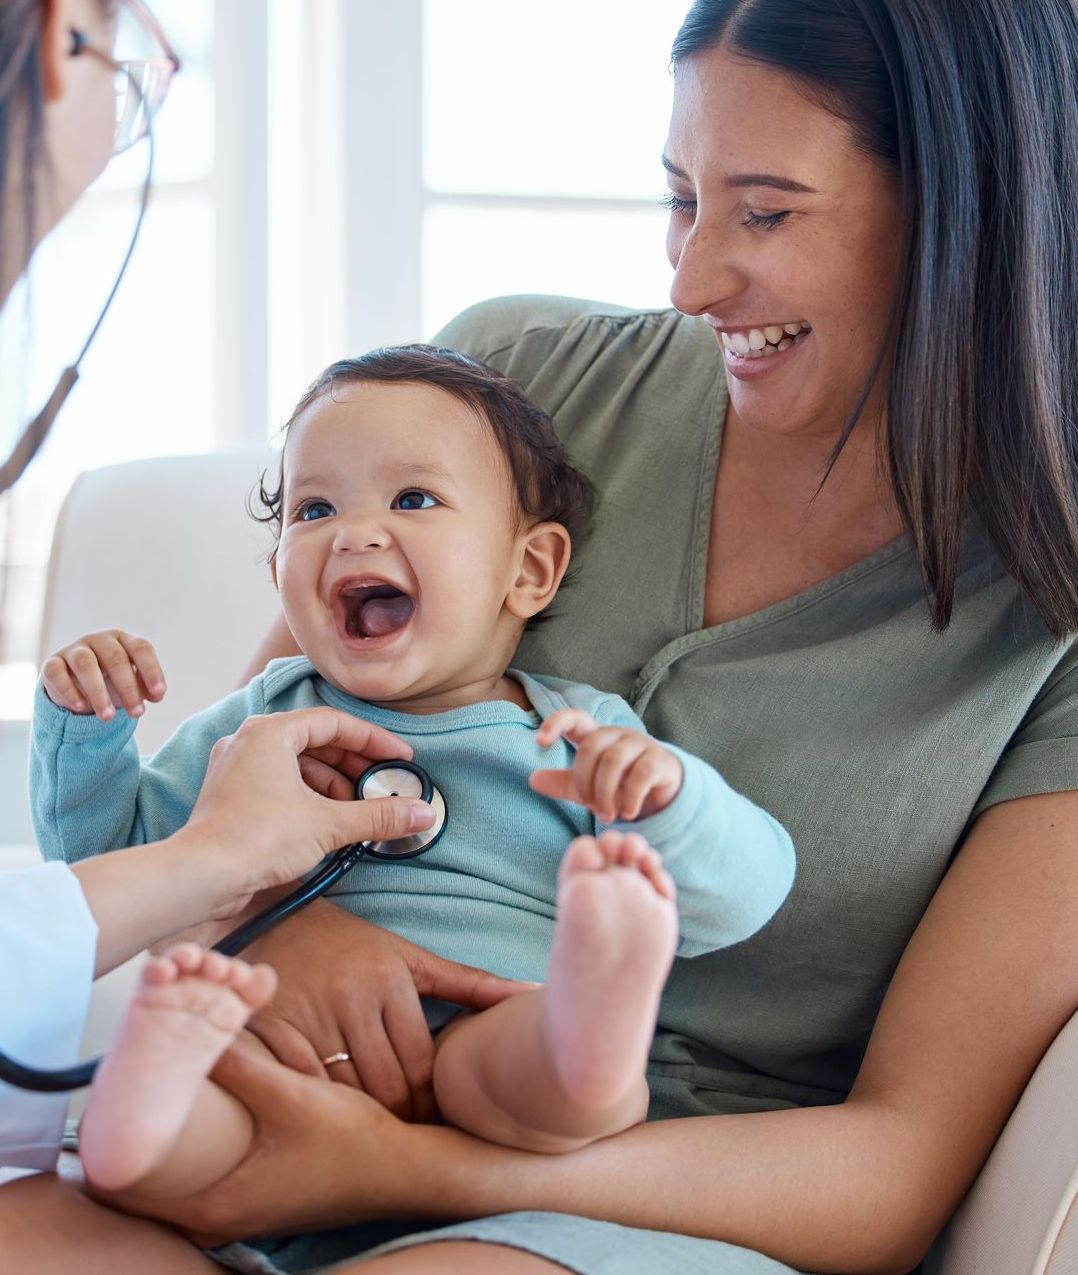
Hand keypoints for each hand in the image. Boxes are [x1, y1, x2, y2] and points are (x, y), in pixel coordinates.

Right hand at [41, 628, 165, 720]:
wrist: (76, 685)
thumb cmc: (111, 681)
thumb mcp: (131, 684)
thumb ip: (145, 688)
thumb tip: (156, 695)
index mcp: (123, 640)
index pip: (141, 648)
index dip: (151, 670)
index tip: (159, 694)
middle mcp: (99, 640)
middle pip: (115, 658)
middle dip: (128, 687)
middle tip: (137, 713)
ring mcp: (74, 650)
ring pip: (85, 664)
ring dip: (98, 692)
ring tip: (109, 717)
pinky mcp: (52, 663)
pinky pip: (57, 673)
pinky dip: (69, 691)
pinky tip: (81, 708)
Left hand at [88, 1033, 412, 1243]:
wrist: (407, 1171)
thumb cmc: (351, 1144)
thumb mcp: (293, 1097)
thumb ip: (243, 1067)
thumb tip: (199, 1026)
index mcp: (214, 1203)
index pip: (125, 1190)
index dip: (104, 1148)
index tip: (99, 1105)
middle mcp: (217, 1217)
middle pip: (143, 1186)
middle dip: (131, 1138)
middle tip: (123, 1088)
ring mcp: (236, 1211)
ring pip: (173, 1181)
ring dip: (162, 1143)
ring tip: (152, 1093)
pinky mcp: (254, 1196)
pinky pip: (200, 1175)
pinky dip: (191, 1148)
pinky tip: (201, 1109)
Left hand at [178, 708, 436, 911]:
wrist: (200, 876)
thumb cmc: (257, 837)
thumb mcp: (328, 824)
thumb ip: (378, 815)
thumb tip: (422, 814)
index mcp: (270, 732)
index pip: (335, 724)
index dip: (373, 741)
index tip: (400, 759)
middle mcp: (249, 741)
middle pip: (316, 743)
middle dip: (354, 767)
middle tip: (383, 787)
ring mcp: (236, 769)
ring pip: (297, 766)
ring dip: (333, 785)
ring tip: (358, 810)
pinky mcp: (231, 796)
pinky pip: (280, 785)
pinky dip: (309, 798)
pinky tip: (329, 822)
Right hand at [242, 900, 536, 1122]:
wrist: (275, 913)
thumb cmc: (353, 946)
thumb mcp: (410, 958)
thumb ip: (469, 983)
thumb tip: (531, 995)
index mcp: (391, 977)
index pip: (421, 1066)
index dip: (430, 1105)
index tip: (432, 1122)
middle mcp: (352, 994)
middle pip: (386, 1086)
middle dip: (400, 1121)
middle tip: (405, 1139)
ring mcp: (308, 1012)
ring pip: (345, 1095)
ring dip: (359, 1122)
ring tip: (368, 1136)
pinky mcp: (269, 1027)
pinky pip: (301, 1088)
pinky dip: (315, 1109)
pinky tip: (323, 1118)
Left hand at [530, 709, 682, 820]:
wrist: (662, 797)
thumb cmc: (620, 787)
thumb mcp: (588, 789)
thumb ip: (563, 783)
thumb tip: (533, 780)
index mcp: (597, 737)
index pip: (575, 718)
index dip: (556, 723)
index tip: (539, 742)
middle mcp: (618, 735)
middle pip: (592, 746)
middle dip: (586, 781)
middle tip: (591, 807)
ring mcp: (641, 744)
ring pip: (614, 760)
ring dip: (606, 793)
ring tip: (607, 815)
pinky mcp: (660, 760)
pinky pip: (641, 774)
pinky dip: (630, 798)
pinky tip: (627, 813)